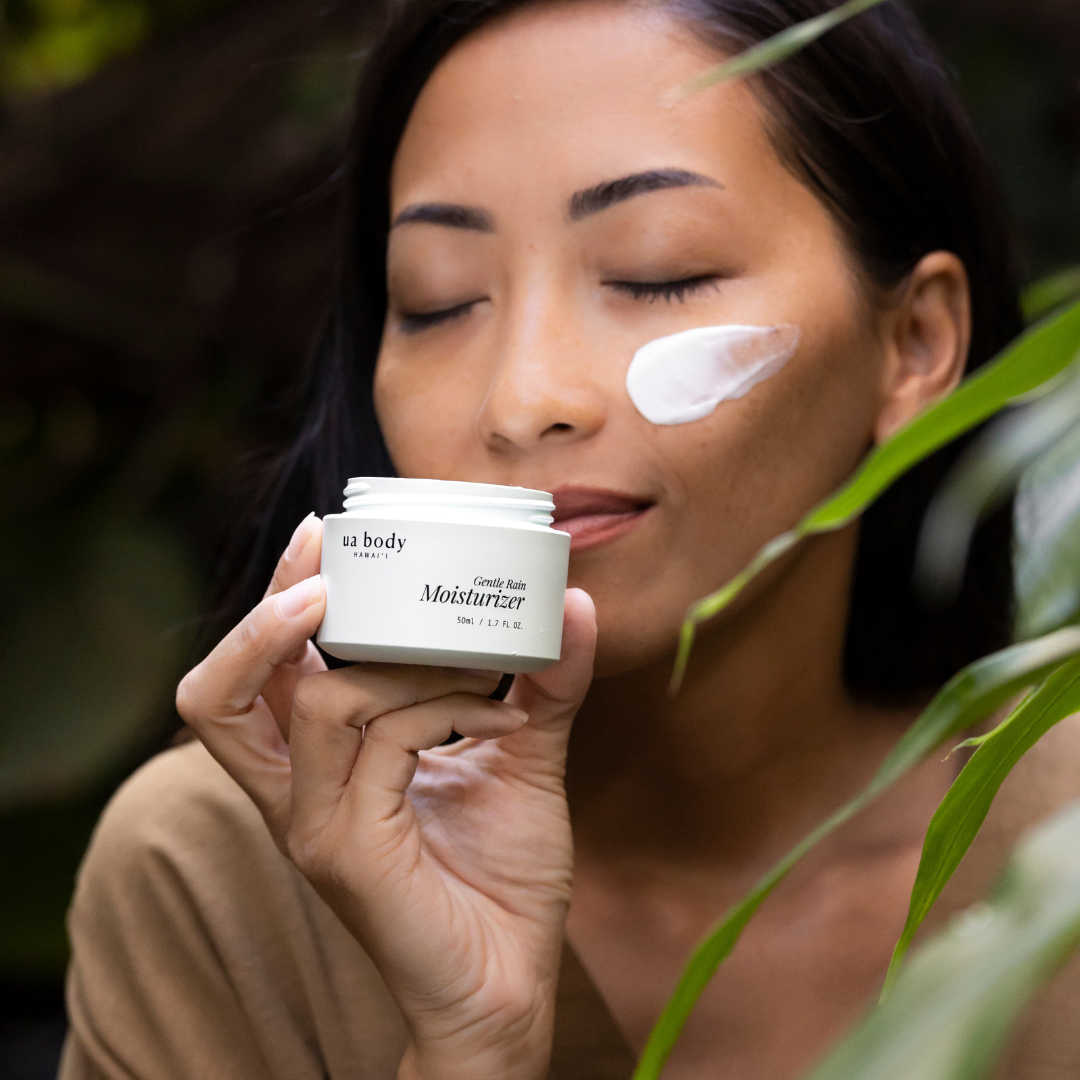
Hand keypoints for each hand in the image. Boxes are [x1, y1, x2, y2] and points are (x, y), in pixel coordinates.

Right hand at [176, 514, 596, 1079]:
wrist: (508, 986)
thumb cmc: (500, 878)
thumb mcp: (522, 758)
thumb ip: (541, 684)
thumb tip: (572, 603)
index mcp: (321, 764)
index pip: (260, 674)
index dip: (273, 602)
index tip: (324, 535)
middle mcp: (297, 793)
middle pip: (224, 690)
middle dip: (268, 613)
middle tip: (328, 560)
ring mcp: (314, 824)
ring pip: (319, 699)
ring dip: (410, 664)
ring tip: (479, 670)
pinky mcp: (346, 850)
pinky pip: (380, 741)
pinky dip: (445, 709)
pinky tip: (508, 725)